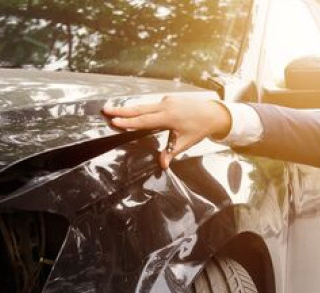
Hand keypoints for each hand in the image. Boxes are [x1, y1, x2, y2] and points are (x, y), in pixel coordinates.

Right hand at [102, 96, 231, 168]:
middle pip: (139, 109)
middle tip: (106, 110)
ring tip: (114, 110)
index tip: (114, 121)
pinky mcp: (169, 99)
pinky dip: (141, 108)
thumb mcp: (185, 142)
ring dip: (129, 108)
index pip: (144, 120)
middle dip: (121, 110)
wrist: (213, 113)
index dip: (128, 122)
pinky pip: (152, 104)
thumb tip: (162, 165)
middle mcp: (166, 106)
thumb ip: (171, 152)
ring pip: (144, 105)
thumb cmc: (199, 128)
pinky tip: (133, 111)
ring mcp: (167, 101)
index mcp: (169, 117)